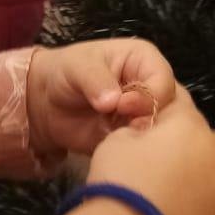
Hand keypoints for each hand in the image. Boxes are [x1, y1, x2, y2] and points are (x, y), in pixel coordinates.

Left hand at [26, 39, 176, 155]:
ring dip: (141, 139)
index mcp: (145, 61)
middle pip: (168, 109)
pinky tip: (115, 153)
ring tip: (116, 140)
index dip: (147, 97)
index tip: (121, 107)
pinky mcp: (135, 138)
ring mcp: (145, 116)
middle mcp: (151, 89)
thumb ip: (96, 80)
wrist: (46, 103)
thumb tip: (114, 102)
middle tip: (124, 130)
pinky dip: (132, 153)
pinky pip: (144, 149)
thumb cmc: (66, 72)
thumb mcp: (77, 67)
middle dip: (147, 121)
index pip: (163, 82)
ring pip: (159, 132)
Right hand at [87, 86, 214, 214]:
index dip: (163, 122)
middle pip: (210, 143)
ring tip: (191, 194)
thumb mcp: (114, 142)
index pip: (183, 110)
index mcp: (191, 128)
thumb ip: (138, 131)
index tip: (145, 135)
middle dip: (191, 150)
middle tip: (160, 169)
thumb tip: (149, 136)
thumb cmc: (118, 184)